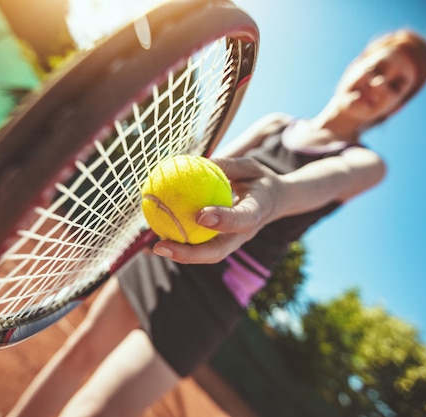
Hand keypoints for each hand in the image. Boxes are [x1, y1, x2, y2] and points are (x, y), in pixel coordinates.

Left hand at [151, 157, 282, 263]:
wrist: (274, 203)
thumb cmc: (260, 180)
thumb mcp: (250, 166)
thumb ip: (228, 165)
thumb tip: (200, 161)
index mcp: (256, 214)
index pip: (241, 221)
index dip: (222, 220)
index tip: (200, 215)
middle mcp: (242, 235)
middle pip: (216, 251)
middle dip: (188, 254)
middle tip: (161, 246)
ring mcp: (230, 242)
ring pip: (204, 254)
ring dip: (177, 253)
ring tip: (151, 248)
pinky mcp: (220, 243)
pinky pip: (198, 245)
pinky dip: (177, 243)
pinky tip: (153, 238)